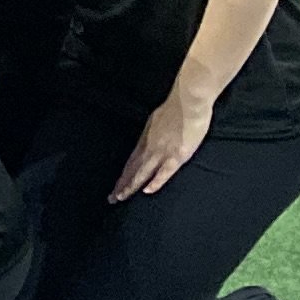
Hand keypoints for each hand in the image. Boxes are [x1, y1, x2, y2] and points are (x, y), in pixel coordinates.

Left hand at [114, 85, 213, 199]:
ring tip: (121, 198)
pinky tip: (146, 191)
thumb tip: (151, 138)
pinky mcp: (177, 155)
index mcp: (145, 139)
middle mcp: (150, 147)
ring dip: (131, 186)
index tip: (116, 185)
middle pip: (132, 169)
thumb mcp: (157, 120)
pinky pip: (164, 172)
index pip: (131, 161)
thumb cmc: (176, 107)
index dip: (124, 175)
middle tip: (112, 198)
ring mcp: (162, 152)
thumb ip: (153, 132)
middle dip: (122, 185)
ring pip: (142, 173)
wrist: (188, 101)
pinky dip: (155, 182)